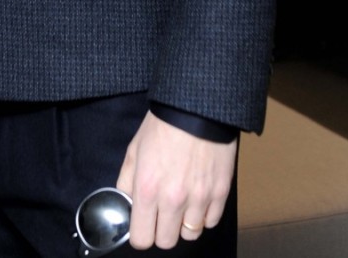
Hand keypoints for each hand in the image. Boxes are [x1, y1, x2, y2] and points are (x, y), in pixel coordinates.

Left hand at [116, 112, 236, 249]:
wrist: (197, 107)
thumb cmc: (163, 125)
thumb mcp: (135, 149)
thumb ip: (127, 181)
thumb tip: (127, 203)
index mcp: (147, 189)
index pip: (141, 238)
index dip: (141, 233)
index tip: (144, 224)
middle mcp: (173, 200)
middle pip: (166, 241)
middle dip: (162, 230)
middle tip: (163, 212)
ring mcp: (199, 199)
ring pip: (190, 235)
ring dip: (184, 223)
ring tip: (183, 203)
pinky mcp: (220, 193)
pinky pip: (211, 221)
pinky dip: (204, 214)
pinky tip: (199, 197)